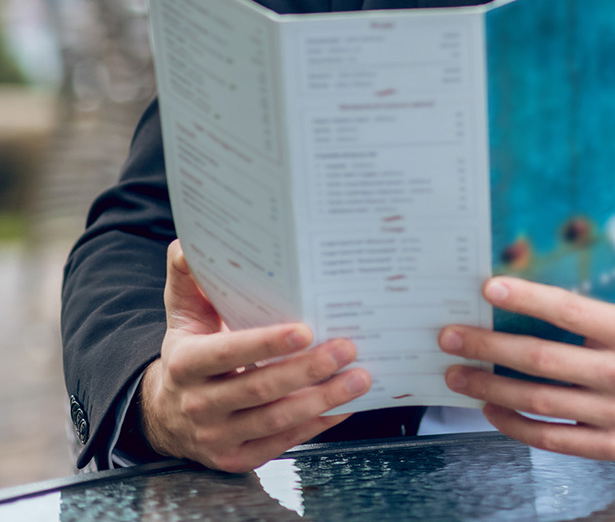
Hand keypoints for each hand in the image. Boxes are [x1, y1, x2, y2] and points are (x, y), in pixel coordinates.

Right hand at [137, 239, 371, 471]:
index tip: (306, 330)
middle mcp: (199, 405)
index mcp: (185, 364)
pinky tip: (346, 406)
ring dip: (323, 400)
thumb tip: (189, 244)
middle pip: (260, 388)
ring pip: (277, 419)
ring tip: (360, 378)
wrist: (166, 415)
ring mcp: (217, 436)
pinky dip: (318, 425)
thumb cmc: (190, 352)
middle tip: (348, 348)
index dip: (266, 344)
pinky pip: (283, 442)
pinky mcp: (236, 459)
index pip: (227, 353)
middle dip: (308, 369)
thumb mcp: (183, 315)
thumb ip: (188, 278)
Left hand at [440, 278, 614, 462]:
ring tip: (460, 375)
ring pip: (538, 401)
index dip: (528, 298)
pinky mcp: (614, 446)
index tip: (491, 289)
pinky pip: (553, 439)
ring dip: (490, 386)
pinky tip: (494, 409)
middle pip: (540, 359)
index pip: (571, 311)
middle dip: (487, 346)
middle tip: (452, 337)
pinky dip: (516, 425)